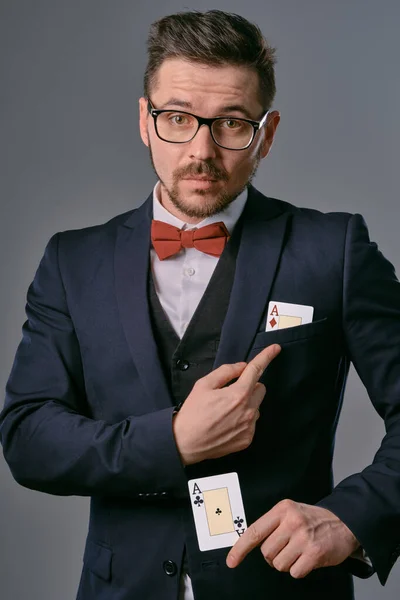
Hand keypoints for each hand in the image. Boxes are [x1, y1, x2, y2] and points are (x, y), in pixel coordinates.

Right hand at [173, 344, 280, 464]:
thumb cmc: (193, 412)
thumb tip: (242, 367)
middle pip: (260, 389)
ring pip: (256, 406)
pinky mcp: (248, 439)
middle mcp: (249, 410)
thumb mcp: (204, 384)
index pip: (256, 370)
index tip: (276, 349)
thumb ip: (226, 372)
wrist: (186, 442)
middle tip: (231, 391)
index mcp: (238, 394)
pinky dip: (243, 420)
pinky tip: (227, 423)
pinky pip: (252, 423)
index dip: (266, 357)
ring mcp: (250, 426)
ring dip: (247, 404)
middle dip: (250, 386)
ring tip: (225, 411)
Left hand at [226, 500, 359, 577]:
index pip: (255, 531)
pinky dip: (300, 569)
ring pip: (279, 564)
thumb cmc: (313, 519)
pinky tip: (308, 558)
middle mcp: (292, 521)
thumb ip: (272, 524)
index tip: (232, 561)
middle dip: (274, 556)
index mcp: (282, 509)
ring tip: (299, 552)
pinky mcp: (314, 553)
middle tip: (288, 548)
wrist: (344, 523)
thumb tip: (248, 542)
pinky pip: (295, 572)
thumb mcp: (291, 512)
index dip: (240, 548)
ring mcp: (303, 537)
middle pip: (266, 552)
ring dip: (287, 563)